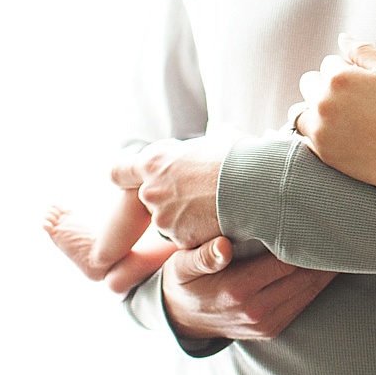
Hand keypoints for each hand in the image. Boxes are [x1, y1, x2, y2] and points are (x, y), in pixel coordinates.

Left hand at [110, 135, 230, 247]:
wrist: (257, 184)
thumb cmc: (240, 156)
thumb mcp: (219, 137)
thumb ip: (206, 141)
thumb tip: (217, 135)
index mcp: (154, 162)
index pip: (118, 172)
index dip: (127, 176)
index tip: (139, 179)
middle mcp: (151, 191)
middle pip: (151, 198)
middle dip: (172, 197)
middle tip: (201, 192)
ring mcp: (164, 218)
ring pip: (170, 221)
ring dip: (188, 217)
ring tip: (218, 206)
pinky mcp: (181, 240)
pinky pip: (188, 238)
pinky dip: (202, 234)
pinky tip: (223, 221)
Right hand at [161, 238, 336, 340]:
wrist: (181, 319)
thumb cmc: (185, 280)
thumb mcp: (182, 266)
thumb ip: (203, 256)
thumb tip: (223, 246)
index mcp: (237, 289)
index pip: (285, 261)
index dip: (305, 241)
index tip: (320, 219)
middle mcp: (256, 310)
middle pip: (305, 276)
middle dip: (324, 253)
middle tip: (342, 225)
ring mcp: (266, 323)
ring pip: (310, 291)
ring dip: (327, 269)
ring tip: (343, 241)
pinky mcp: (272, 329)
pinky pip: (303, 304)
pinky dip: (317, 283)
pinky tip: (327, 263)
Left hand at [296, 41, 375, 188]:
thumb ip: (363, 51)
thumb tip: (342, 37)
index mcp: (339, 77)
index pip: (329, 63)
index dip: (347, 71)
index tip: (362, 85)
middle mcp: (323, 101)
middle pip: (309, 82)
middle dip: (324, 85)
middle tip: (350, 99)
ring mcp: (318, 127)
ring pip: (300, 109)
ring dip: (314, 108)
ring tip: (338, 116)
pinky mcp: (319, 150)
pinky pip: (305, 134)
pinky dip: (315, 130)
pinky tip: (337, 133)